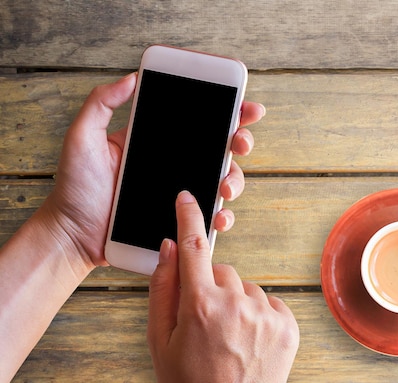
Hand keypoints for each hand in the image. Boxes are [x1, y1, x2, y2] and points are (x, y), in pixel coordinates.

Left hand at [38, 73, 261, 269]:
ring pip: (223, 180)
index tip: (245, 107)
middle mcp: (175, 164)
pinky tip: (218, 217)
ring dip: (234, 180)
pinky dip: (222, 217)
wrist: (72, 233)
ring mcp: (181, 193)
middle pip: (222, 148)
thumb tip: (131, 78)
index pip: (199, 121)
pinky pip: (209, 217)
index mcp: (159, 141)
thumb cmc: (75, 187)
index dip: (228, 112)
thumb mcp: (83, 137)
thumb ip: (101, 103)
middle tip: (239, 142)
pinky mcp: (181, 220)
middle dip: (241, 140)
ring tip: (224, 186)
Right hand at [148, 191, 299, 381]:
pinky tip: (248, 339)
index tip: (187, 197)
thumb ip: (162, 289)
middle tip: (205, 320)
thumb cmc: (189, 381)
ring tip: (229, 337)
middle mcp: (236, 304)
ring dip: (236, 302)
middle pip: (222, 271)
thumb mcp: (160, 341)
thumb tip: (170, 247)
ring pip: (246, 287)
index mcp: (199, 306)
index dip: (188, 216)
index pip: (194, 246)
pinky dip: (259, 314)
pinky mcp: (288, 325)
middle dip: (211, 286)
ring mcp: (265, 315)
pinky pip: (269, 302)